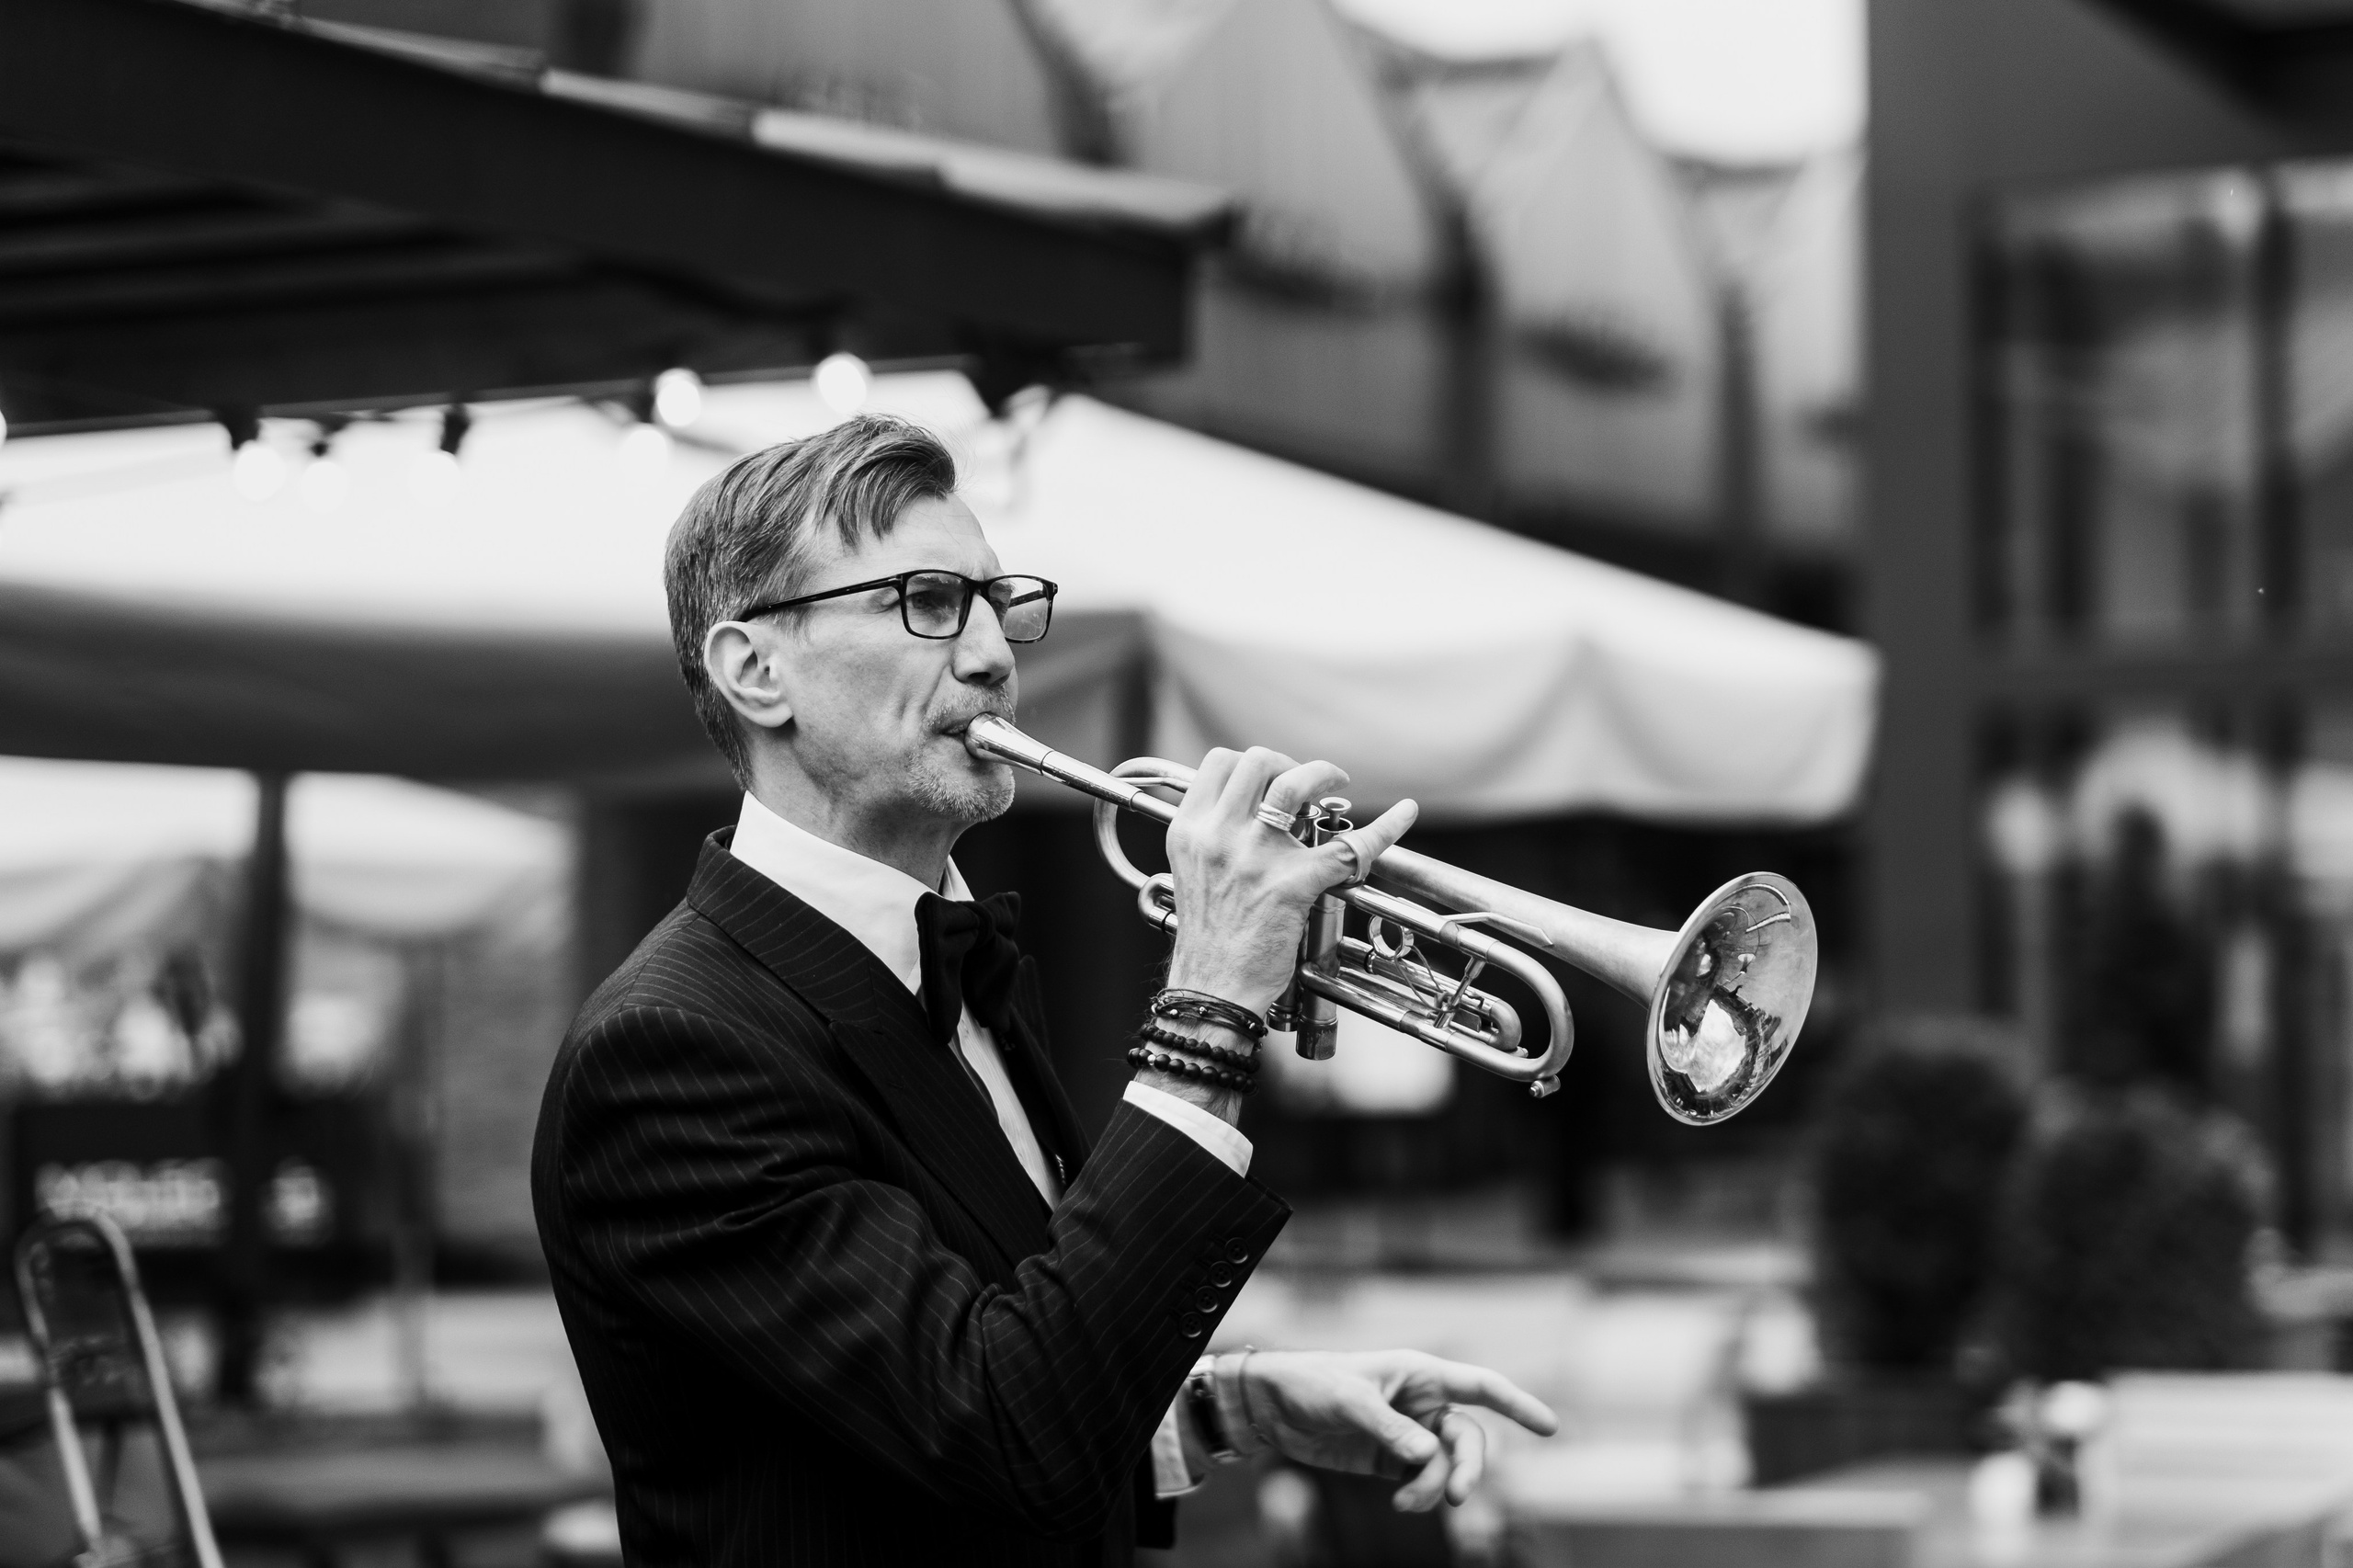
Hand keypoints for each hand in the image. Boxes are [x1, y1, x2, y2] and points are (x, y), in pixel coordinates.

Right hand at [1162, 747, 1417, 1017]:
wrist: (1213, 988)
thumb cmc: (1209, 938)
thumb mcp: (1193, 872)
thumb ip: (1215, 836)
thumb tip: (1254, 805)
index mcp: (1190, 831)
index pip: (1220, 763)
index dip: (1252, 762)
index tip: (1272, 778)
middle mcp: (1218, 836)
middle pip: (1257, 762)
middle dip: (1289, 764)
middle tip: (1307, 786)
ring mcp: (1255, 858)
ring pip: (1293, 785)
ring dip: (1322, 774)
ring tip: (1336, 784)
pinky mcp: (1292, 885)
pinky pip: (1348, 846)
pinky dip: (1385, 827)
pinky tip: (1403, 815)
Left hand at [1227, 1349, 1556, 1511]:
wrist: (1274, 1406)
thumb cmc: (1313, 1384)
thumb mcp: (1349, 1401)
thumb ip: (1390, 1428)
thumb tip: (1427, 1455)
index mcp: (1420, 1373)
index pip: (1480, 1386)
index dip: (1517, 1404)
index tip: (1551, 1427)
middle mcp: (1423, 1403)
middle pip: (1469, 1438)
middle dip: (1468, 1468)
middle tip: (1456, 1497)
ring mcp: (1411, 1433)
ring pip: (1447, 1466)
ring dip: (1435, 1488)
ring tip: (1406, 1503)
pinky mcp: (1393, 1461)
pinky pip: (1424, 1482)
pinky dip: (1420, 1496)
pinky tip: (1401, 1504)